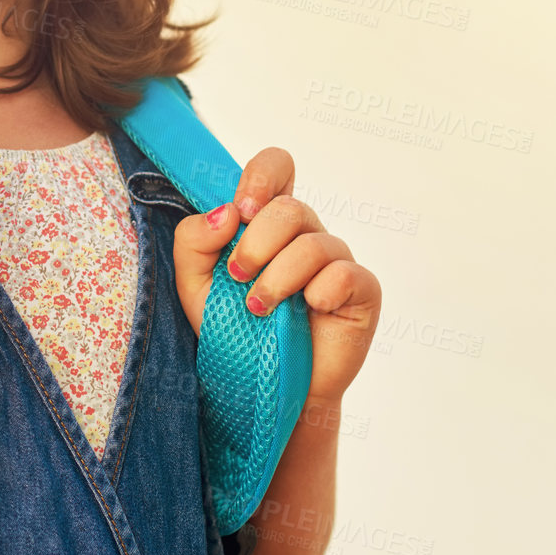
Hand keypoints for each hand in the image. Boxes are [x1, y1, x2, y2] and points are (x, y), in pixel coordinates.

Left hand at [171, 147, 381, 404]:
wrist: (262, 388)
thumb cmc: (232, 331)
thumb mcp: (194, 285)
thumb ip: (194, 240)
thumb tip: (227, 212)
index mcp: (266, 222)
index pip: (277, 166)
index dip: (261, 176)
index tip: (242, 210)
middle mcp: (304, 234)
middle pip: (289, 207)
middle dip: (256, 242)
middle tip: (238, 274)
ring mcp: (336, 260)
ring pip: (312, 242)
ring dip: (276, 278)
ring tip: (257, 307)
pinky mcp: (361, 289)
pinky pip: (342, 274)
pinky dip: (316, 295)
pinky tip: (306, 314)